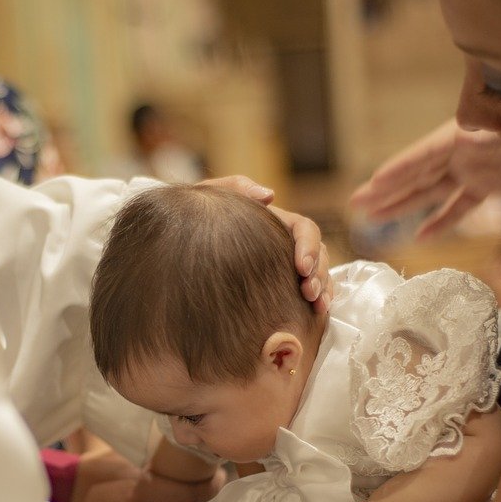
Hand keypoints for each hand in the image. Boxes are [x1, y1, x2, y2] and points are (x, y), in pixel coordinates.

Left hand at [200, 175, 332, 312]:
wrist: (178, 241)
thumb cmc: (196, 216)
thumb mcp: (212, 196)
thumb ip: (237, 187)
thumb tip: (269, 195)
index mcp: (277, 221)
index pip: (305, 230)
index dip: (309, 247)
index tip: (301, 268)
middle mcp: (286, 243)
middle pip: (318, 255)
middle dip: (319, 274)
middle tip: (308, 293)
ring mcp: (284, 266)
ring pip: (317, 274)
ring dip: (323, 289)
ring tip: (317, 307)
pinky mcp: (280, 286)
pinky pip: (306, 293)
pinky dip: (317, 301)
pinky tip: (316, 313)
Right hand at [349, 120, 500, 239]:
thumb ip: (492, 131)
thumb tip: (466, 137)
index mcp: (468, 133)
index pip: (425, 155)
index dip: (399, 170)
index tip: (373, 184)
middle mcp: (465, 150)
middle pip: (419, 173)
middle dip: (387, 189)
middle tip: (356, 203)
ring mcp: (476, 168)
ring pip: (432, 190)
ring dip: (403, 205)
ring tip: (373, 219)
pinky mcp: (491, 185)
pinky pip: (461, 207)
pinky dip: (442, 221)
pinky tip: (420, 237)